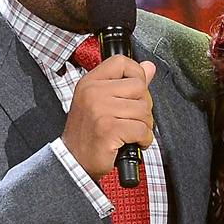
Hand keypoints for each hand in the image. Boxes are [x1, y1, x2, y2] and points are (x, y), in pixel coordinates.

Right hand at [65, 55, 155, 180]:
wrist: (75, 160)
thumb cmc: (89, 132)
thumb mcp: (103, 101)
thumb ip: (127, 82)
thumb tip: (149, 66)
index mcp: (91, 82)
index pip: (122, 62)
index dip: (137, 75)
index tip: (135, 92)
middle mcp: (94, 92)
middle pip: (139, 87)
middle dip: (144, 107)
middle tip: (132, 119)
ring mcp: (100, 110)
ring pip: (143, 110)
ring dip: (144, 126)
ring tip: (131, 132)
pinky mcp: (109, 129)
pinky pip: (142, 129)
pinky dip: (144, 139)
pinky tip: (133, 142)